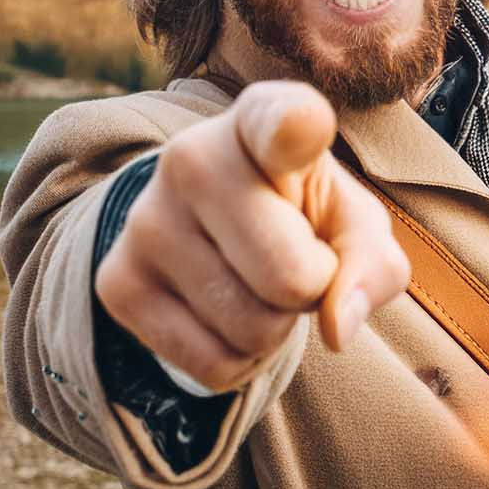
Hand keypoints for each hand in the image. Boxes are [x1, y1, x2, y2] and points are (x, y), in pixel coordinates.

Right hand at [95, 81, 410, 392]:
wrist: (214, 227)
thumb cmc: (303, 215)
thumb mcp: (354, 224)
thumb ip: (372, 263)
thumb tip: (337, 326)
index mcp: (264, 122)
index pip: (281, 122)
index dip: (298, 126)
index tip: (303, 122)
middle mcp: (192, 157)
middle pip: (290, 278)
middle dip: (312, 292)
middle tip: (296, 262)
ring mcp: (145, 221)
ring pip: (253, 330)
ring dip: (276, 328)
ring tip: (258, 283)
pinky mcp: (116, 283)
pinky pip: (214, 366)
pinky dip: (240, 361)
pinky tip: (228, 314)